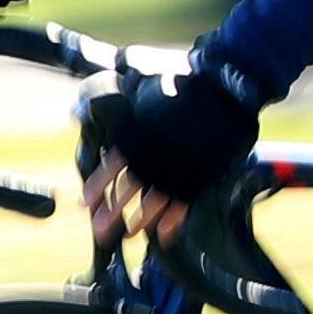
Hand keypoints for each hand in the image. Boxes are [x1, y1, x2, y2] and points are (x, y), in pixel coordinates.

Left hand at [85, 64, 255, 252]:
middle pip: (129, 189)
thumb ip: (119, 97)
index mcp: (138, 133)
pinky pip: (186, 202)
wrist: (227, 85)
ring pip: (156, 201)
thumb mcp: (143, 82)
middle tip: (100, 231)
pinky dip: (174, 220)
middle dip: (113, 212)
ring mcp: (180, 165)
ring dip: (140, 221)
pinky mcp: (204, 172)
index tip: (85, 203)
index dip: (98, 187)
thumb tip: (93, 96)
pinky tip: (162, 234)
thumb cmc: (184, 79)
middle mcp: (156, 153)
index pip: (111, 166)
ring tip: (129, 233)